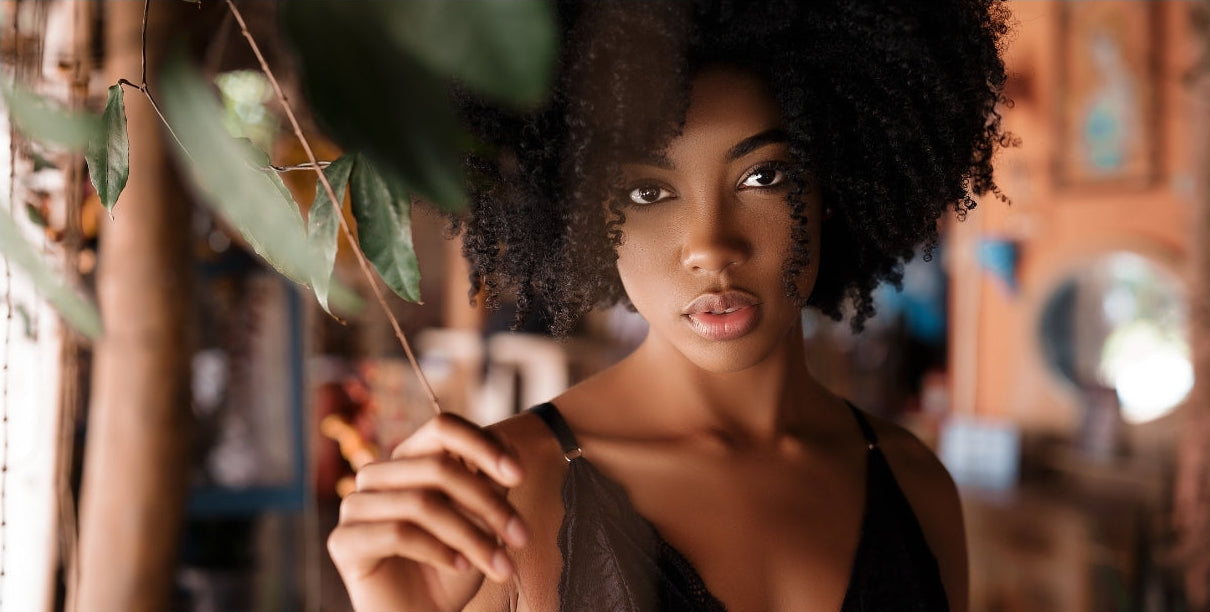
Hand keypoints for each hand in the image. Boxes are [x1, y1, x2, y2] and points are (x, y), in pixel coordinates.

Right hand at [327, 413, 527, 611]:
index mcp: (408, 460)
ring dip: (472, 536)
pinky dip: (439, 551)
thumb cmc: (453, 568)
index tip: (519, 476)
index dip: (483, 445)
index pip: (443, 428)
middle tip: (521, 536)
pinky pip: (398, 533)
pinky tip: (461, 568)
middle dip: (488, 502)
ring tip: (501, 564)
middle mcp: (377, 475)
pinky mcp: (344, 541)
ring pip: (422, 502)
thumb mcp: (481, 520)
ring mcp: (356, 506)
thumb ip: (489, 481)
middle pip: (437, 466)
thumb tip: (505, 440)